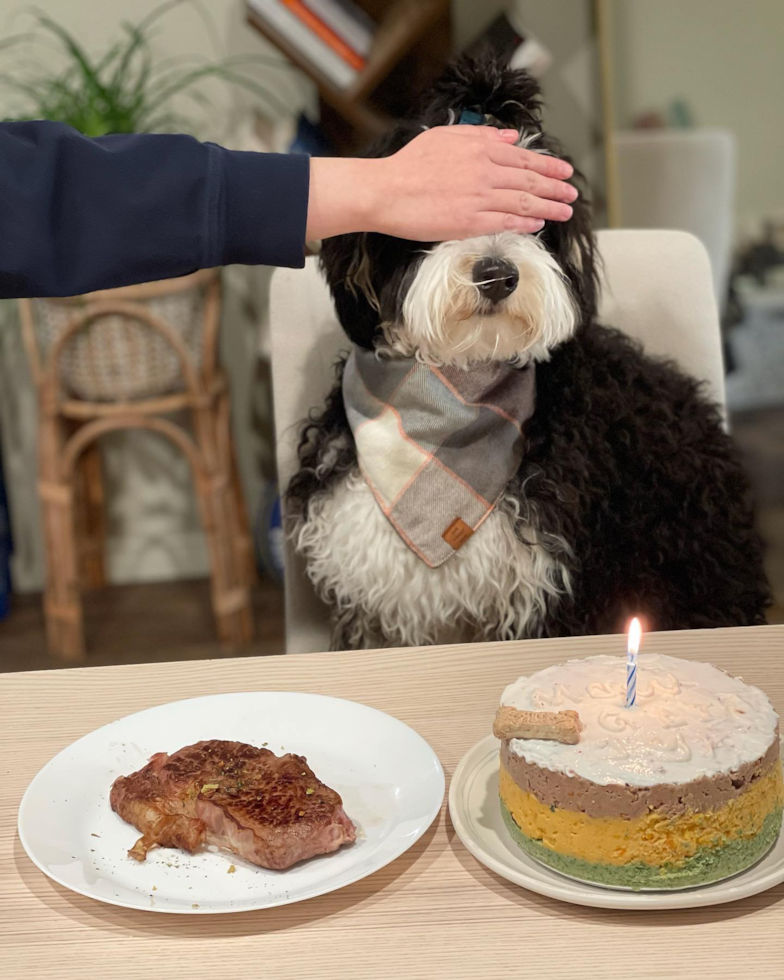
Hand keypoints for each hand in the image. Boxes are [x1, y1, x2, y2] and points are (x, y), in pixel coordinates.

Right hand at [306, 126, 576, 242]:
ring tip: (564, 211)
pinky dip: (525, 222)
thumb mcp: (445, 136)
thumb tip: (510, 137)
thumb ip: (481, 135)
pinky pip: (505, 222)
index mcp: (480, 149)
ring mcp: (479, 198)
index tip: (564, 172)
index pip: (523, 158)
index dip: (548, 166)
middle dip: (555, 188)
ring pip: (523, 202)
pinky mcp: (470, 222)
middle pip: (529, 181)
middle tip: (571, 194)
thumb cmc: (409, 165)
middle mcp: (485, 172)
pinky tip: (538, 224)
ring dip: (548, 207)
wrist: (386, 191)